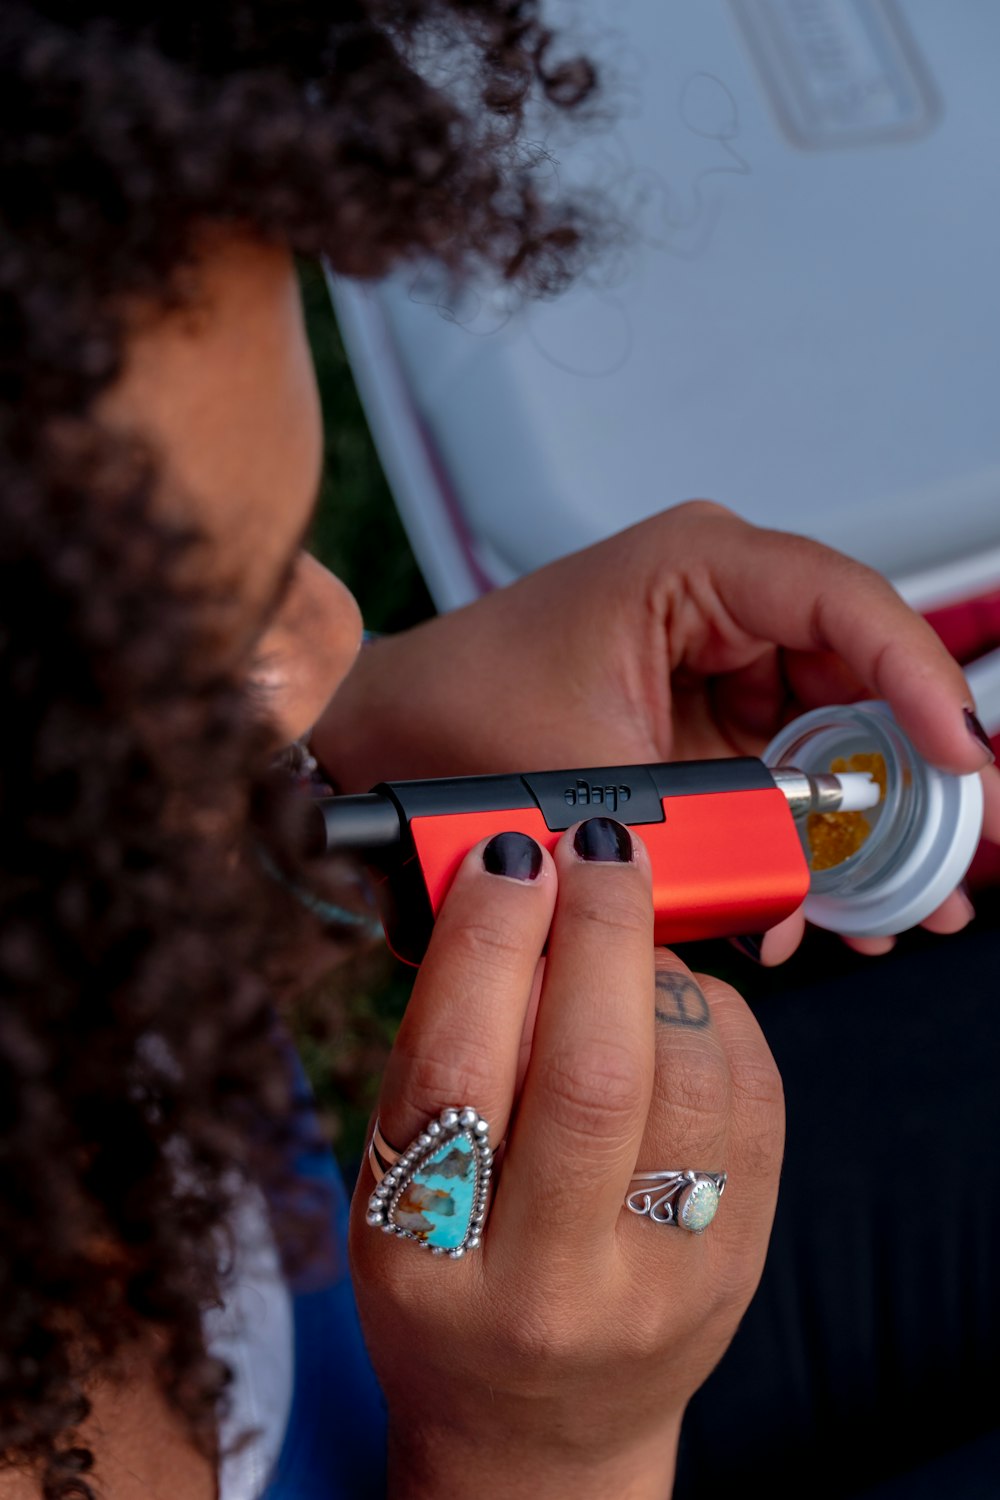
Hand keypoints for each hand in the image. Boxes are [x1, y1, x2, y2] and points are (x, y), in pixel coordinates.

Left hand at [314, 502, 999, 957]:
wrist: (390, 739)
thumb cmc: (460, 711)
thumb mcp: (590, 774)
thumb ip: (710, 829)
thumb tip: (807, 899)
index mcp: (697, 566)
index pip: (844, 605)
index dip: (918, 680)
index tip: (960, 762)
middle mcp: (724, 600)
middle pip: (862, 676)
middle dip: (914, 776)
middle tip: (962, 856)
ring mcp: (722, 659)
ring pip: (835, 732)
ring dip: (871, 820)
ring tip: (915, 903)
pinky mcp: (709, 715)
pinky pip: (788, 770)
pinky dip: (814, 835)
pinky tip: (839, 903)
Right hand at [349, 821, 782, 1498]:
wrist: (538, 1428)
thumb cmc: (448, 1292)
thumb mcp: (395, 1189)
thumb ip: (443, 1058)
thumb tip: (513, 903)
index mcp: (429, 1256)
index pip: (459, 1066)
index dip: (488, 940)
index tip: (508, 858)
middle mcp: (551, 1282)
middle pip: (599, 1069)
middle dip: (604, 928)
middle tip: (595, 854)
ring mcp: (662, 1281)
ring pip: (693, 1074)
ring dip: (663, 968)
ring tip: (628, 942)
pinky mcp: (740, 1265)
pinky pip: (756, 1101)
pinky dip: (718, 1018)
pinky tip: (676, 1004)